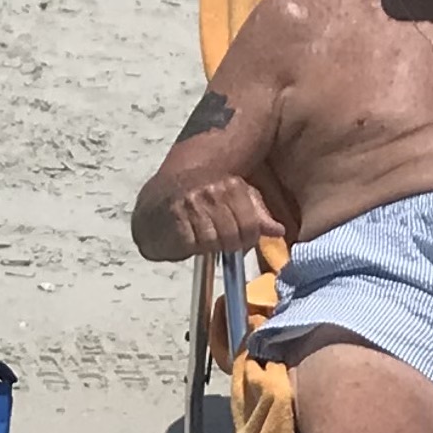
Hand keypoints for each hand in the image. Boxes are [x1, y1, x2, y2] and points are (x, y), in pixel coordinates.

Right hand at [163, 174, 284, 258]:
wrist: (154, 205)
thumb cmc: (195, 202)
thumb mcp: (230, 201)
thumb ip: (256, 214)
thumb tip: (279, 230)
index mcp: (231, 184)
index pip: (252, 224)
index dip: (248, 239)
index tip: (239, 240)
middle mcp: (212, 191)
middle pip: (235, 236)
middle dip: (229, 246)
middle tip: (218, 243)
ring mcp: (193, 204)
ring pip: (215, 242)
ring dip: (210, 248)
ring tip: (202, 238)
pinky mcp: (175, 219)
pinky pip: (194, 245)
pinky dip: (192, 248)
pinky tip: (188, 238)